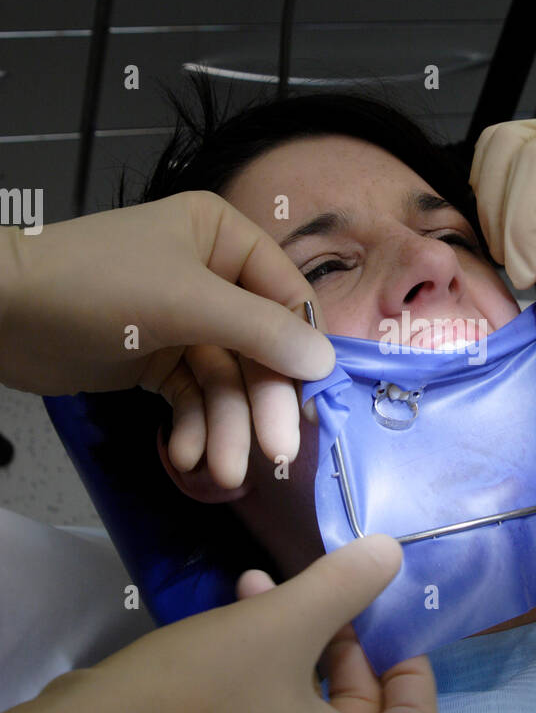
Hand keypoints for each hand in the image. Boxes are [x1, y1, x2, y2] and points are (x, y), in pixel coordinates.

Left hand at [0, 192, 334, 486]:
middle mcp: (212, 277)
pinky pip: (192, 398)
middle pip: (259, 350)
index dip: (303, 353)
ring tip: (224, 474)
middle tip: (277, 455)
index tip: (316, 406)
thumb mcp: (187, 302)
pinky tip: (184, 456)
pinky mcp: (155, 360)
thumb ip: (260, 332)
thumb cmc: (96, 284)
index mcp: (224, 239)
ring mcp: (183, 321)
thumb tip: (326, 362)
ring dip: (227, 429)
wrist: (1, 313)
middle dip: (263, 405)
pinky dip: (192, 428)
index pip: (287, 298)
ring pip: (226, 382)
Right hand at [0, 535, 437, 712]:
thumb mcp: (278, 623)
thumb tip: (392, 555)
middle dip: (345, 644)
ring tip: (262, 587)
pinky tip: (236, 616)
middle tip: (318, 595)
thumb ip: (344, 586)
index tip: (384, 619)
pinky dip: (270, 676)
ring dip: (300, 647)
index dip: (411, 668)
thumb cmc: (195, 690)